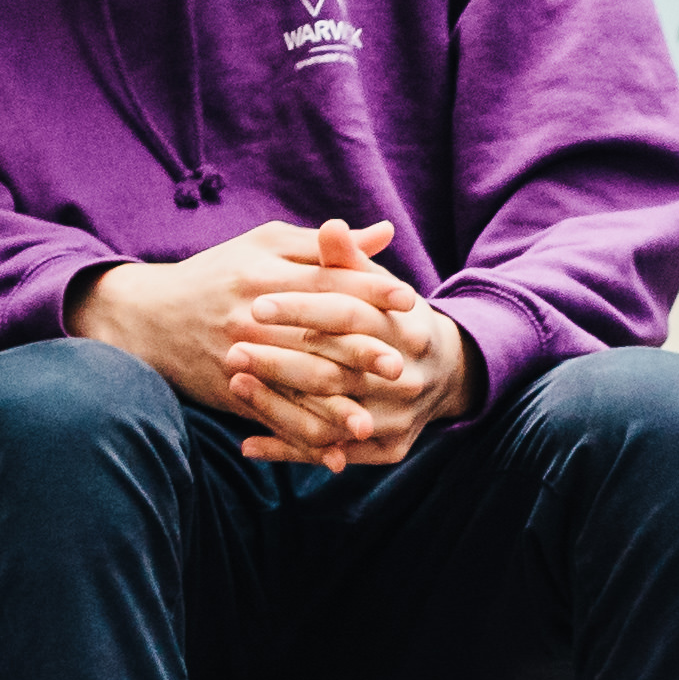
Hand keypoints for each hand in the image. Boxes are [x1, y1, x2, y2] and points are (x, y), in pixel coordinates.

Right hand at [81, 219, 472, 467]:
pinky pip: (272, 419)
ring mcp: (241, 357)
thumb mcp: (265, 246)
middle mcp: (253, 317)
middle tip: (401, 367)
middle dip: (359, 354)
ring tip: (370, 425)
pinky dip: (302, 440)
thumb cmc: (219, 274)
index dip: (369, 288)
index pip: (326, 281)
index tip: (408, 299)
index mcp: (265, 274)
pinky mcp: (232, 390)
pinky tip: (335, 455)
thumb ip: (324, 246)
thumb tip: (385, 233)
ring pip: (294, 386)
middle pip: (314, 336)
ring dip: (333, 409)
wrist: (149, 317)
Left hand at [220, 221, 468, 469]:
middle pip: (336, 372)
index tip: (257, 304)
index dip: (302, 309)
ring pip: (331, 419)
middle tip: (232, 350)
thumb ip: (350, 261)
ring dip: (278, 408)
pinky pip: (333, 453)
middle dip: (281, 362)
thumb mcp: (379, 286)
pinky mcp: (390, 448)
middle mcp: (408, 378)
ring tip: (235, 387)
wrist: (445, 372)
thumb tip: (331, 226)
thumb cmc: (395, 320)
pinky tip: (248, 444)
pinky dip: (289, 451)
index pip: (348, 317)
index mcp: (406, 329)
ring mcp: (400, 417)